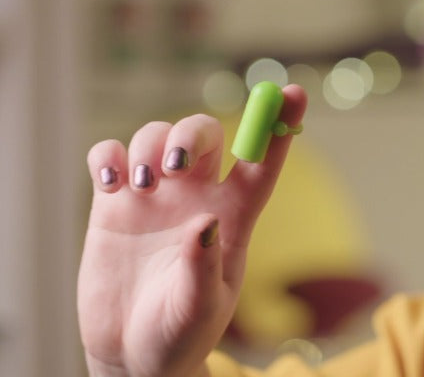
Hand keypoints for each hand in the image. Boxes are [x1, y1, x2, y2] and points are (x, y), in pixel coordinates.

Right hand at [77, 85, 306, 376]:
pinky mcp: (114, 203)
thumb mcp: (198, 309)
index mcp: (231, 218)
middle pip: (204, 135)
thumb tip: (205, 220)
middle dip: (191, 134)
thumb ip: (204, 267)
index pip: (260, 165)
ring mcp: (154, 197)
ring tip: (140, 186)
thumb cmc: (178, 332)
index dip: (278, 129)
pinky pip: (110, 156)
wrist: (133, 351)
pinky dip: (108, 156)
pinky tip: (109, 181)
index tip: (294, 94)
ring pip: (155, 136)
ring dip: (147, 146)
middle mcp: (195, 197)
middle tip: (175, 166)